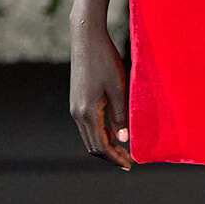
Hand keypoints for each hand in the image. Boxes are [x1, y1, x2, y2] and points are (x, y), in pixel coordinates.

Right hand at [70, 25, 132, 169]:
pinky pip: (87, 125)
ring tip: (123, 149)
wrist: (86, 39)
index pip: (101, 146)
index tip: (130, 164)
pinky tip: (113, 132)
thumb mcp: (119, 88)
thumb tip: (124, 140)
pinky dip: (100, 134)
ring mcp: (75, 107)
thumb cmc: (105, 60)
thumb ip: (121, 115)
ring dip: (105, 145)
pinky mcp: (77, 100)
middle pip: (93, 146)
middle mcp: (77, 113)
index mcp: (87, 112)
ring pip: (89, 137)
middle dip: (110, 156)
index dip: (115, 158)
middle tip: (128, 161)